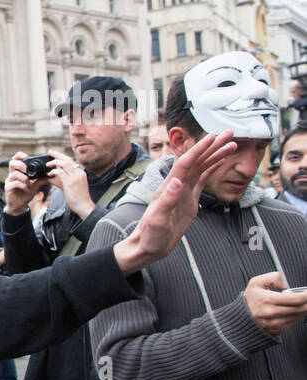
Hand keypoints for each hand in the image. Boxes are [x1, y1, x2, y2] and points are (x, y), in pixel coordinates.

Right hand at [3, 152, 44, 215]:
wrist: (20, 205)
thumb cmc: (26, 194)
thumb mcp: (36, 185)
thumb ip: (41, 179)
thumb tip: (50, 175)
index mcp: (18, 171)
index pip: (16, 159)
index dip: (20, 155)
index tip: (27, 157)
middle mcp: (12, 174)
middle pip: (12, 163)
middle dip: (21, 165)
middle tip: (27, 170)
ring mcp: (9, 181)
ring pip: (14, 173)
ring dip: (24, 178)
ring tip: (29, 184)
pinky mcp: (8, 188)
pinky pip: (15, 183)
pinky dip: (23, 185)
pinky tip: (27, 189)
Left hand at [45, 151, 93, 218]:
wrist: (84, 206)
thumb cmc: (78, 198)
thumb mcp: (68, 187)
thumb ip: (59, 181)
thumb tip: (50, 177)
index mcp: (80, 173)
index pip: (71, 161)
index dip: (62, 157)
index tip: (55, 156)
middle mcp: (79, 173)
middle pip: (68, 159)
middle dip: (58, 154)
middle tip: (50, 152)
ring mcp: (76, 177)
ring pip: (65, 163)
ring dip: (55, 161)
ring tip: (48, 164)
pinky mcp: (71, 182)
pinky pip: (61, 172)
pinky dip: (54, 171)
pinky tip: (50, 173)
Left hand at [112, 130, 235, 276]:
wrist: (147, 247)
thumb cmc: (150, 236)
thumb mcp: (157, 220)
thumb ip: (166, 201)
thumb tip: (176, 182)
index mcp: (169, 188)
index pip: (186, 163)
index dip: (199, 149)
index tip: (213, 137)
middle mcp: (176, 186)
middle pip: (196, 161)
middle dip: (212, 146)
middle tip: (230, 133)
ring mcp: (182, 192)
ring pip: (201, 168)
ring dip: (215, 155)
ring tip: (232, 145)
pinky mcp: (188, 200)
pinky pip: (201, 180)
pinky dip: (212, 168)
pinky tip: (220, 161)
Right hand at [243, 272, 306, 335]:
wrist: (240, 319)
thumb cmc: (249, 301)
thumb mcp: (256, 283)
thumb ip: (273, 278)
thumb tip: (286, 285)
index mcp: (268, 300)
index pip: (296, 299)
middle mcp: (272, 313)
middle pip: (301, 308)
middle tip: (306, 297)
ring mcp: (276, 323)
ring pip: (299, 316)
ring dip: (302, 309)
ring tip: (296, 303)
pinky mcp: (278, 330)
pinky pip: (293, 322)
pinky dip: (295, 316)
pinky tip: (289, 311)